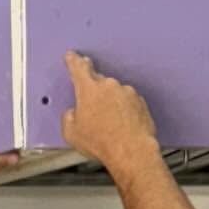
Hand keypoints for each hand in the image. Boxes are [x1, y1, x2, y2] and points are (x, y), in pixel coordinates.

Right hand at [60, 51, 159, 177]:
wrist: (131, 151)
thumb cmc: (103, 143)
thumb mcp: (72, 133)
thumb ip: (69, 117)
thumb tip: (72, 114)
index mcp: (89, 89)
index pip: (78, 68)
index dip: (73, 61)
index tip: (72, 56)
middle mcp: (109, 86)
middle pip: (97, 81)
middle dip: (93, 92)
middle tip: (91, 110)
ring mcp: (127, 92)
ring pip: (114, 93)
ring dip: (109, 104)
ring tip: (107, 126)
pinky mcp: (140, 102)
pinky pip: (127, 102)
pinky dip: (123, 111)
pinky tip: (120, 126)